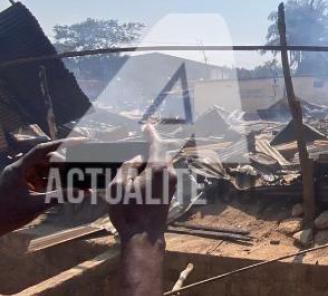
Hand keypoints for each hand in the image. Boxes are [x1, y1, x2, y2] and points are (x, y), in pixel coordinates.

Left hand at [0, 138, 84, 234]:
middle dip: (63, 164)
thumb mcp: (37, 205)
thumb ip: (60, 196)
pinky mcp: (21, 185)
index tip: (79, 141)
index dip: (61, 144)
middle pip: (45, 159)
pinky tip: (61, 190)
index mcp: (19, 169)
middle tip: (80, 167)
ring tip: (73, 181)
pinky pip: (40, 179)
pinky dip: (51, 183)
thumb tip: (82, 192)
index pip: (42, 149)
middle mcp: (19, 169)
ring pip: (44, 170)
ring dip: (58, 175)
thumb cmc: (9, 214)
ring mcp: (20, 177)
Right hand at [108, 125, 176, 240]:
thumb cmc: (129, 211)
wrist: (144, 236)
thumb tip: (138, 159)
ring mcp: (172, 184)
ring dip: (151, 160)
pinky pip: (162, 174)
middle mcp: (170, 173)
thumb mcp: (120, 185)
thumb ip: (128, 166)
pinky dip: (153, 169)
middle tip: (137, 143)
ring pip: (162, 165)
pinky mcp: (170, 192)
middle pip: (160, 154)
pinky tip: (140, 174)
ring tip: (135, 160)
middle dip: (150, 147)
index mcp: (158, 167)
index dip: (150, 134)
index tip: (147, 126)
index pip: (156, 144)